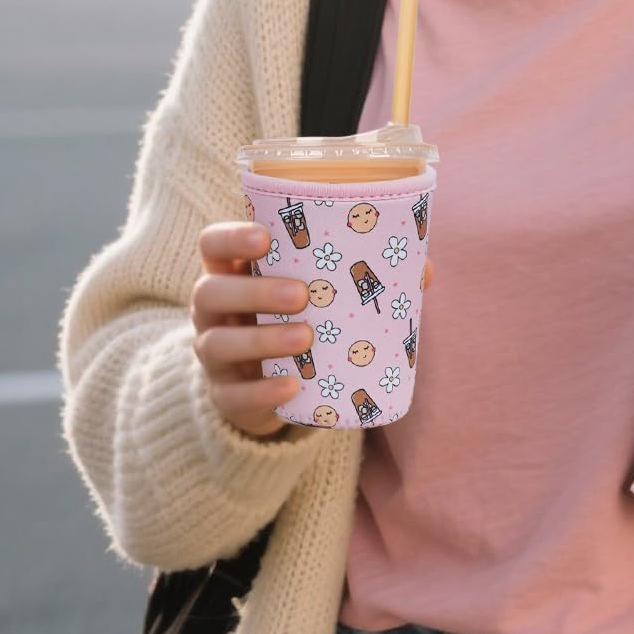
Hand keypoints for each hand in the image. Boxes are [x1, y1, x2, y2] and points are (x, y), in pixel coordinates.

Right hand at [191, 222, 436, 439]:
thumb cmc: (299, 318)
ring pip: (218, 344)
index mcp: (233, 271)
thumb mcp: (319, 294)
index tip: (264, 237)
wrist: (272, 384)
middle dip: (255, 292)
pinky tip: (291, 385)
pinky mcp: (224, 396)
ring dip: (261, 340)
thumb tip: (424, 269)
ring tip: (306, 338)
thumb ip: (360, 276)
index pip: (212, 244)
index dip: (231, 237)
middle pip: (210, 292)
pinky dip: (262, 391)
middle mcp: (212, 310)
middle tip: (303, 294)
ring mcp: (213, 353)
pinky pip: (233, 395)